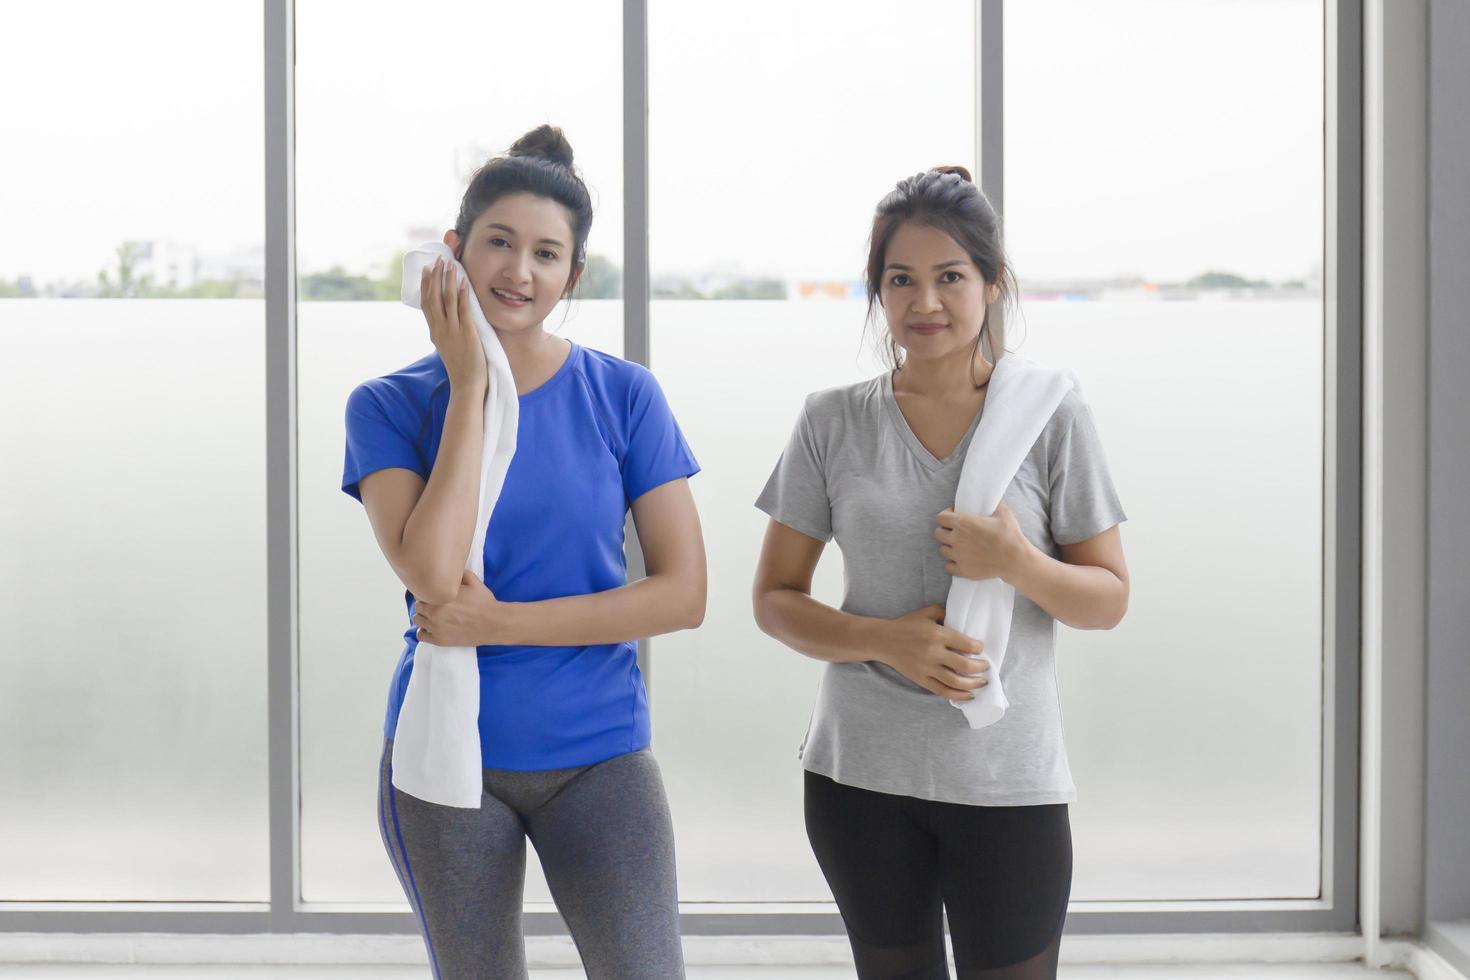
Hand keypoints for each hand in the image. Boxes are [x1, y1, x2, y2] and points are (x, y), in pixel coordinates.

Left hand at [412, 570, 505, 647]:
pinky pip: (420, 636)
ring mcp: (435, 627)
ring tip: (434, 617)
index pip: (420, 592)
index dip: (427, 593)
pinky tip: (432, 628)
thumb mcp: (473, 581)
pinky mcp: (439, 640)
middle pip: (418, 606)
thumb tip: (449, 570)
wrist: (494, 623)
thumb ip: (458, 574)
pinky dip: (424, 632)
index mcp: (440, 596)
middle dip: (425, 605)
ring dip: (423, 617)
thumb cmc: (484, 602)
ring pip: (417, 620)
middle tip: (435, 606)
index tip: (434, 595)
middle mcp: (434, 612)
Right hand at [420, 257, 486, 392]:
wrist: (467, 385)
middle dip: (435, 276)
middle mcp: (440, 329)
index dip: (426, 285)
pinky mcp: (466, 333)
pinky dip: (463, 294)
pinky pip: (463, 310)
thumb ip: (446, 333)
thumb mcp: (448, 347)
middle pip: (433, 297)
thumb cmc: (461, 368)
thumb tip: (446, 322)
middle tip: (437, 260)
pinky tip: (464, 282)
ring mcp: (452, 331)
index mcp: (435, 332)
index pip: (426, 303)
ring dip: (448, 280)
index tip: (427, 270)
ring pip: (447, 300)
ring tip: (450, 264)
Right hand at [872, 604, 988, 699]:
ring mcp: (927, 668)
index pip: (966, 644)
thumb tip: (961, 619)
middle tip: (986, 666)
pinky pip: (942, 690)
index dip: (978, 648)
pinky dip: (957, 695)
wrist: (883, 640)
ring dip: (973, 684)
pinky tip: (968, 695)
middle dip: (980, 667)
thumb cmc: (906, 624)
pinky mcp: (921, 679)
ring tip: (982, 682)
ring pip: (956, 681)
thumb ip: (945, 613)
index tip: (981, 648)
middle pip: (964, 665)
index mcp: (938, 634)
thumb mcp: (927, 613)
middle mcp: (934, 653)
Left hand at [935, 500, 1030, 582]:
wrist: (1015, 560)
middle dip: (945, 531)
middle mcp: (956, 539)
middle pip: (938, 534)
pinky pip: (948, 566)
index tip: (954, 516)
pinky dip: (953, 562)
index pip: (940, 518)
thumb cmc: (1010, 535)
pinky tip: (962, 559)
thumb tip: (992, 498)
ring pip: (942, 550)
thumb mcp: (1003, 513)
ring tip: (960, 546)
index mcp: (963, 523)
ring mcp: (958, 556)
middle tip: (956, 532)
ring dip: (949, 546)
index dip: (946, 515)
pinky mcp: (962, 570)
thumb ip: (994, 503)